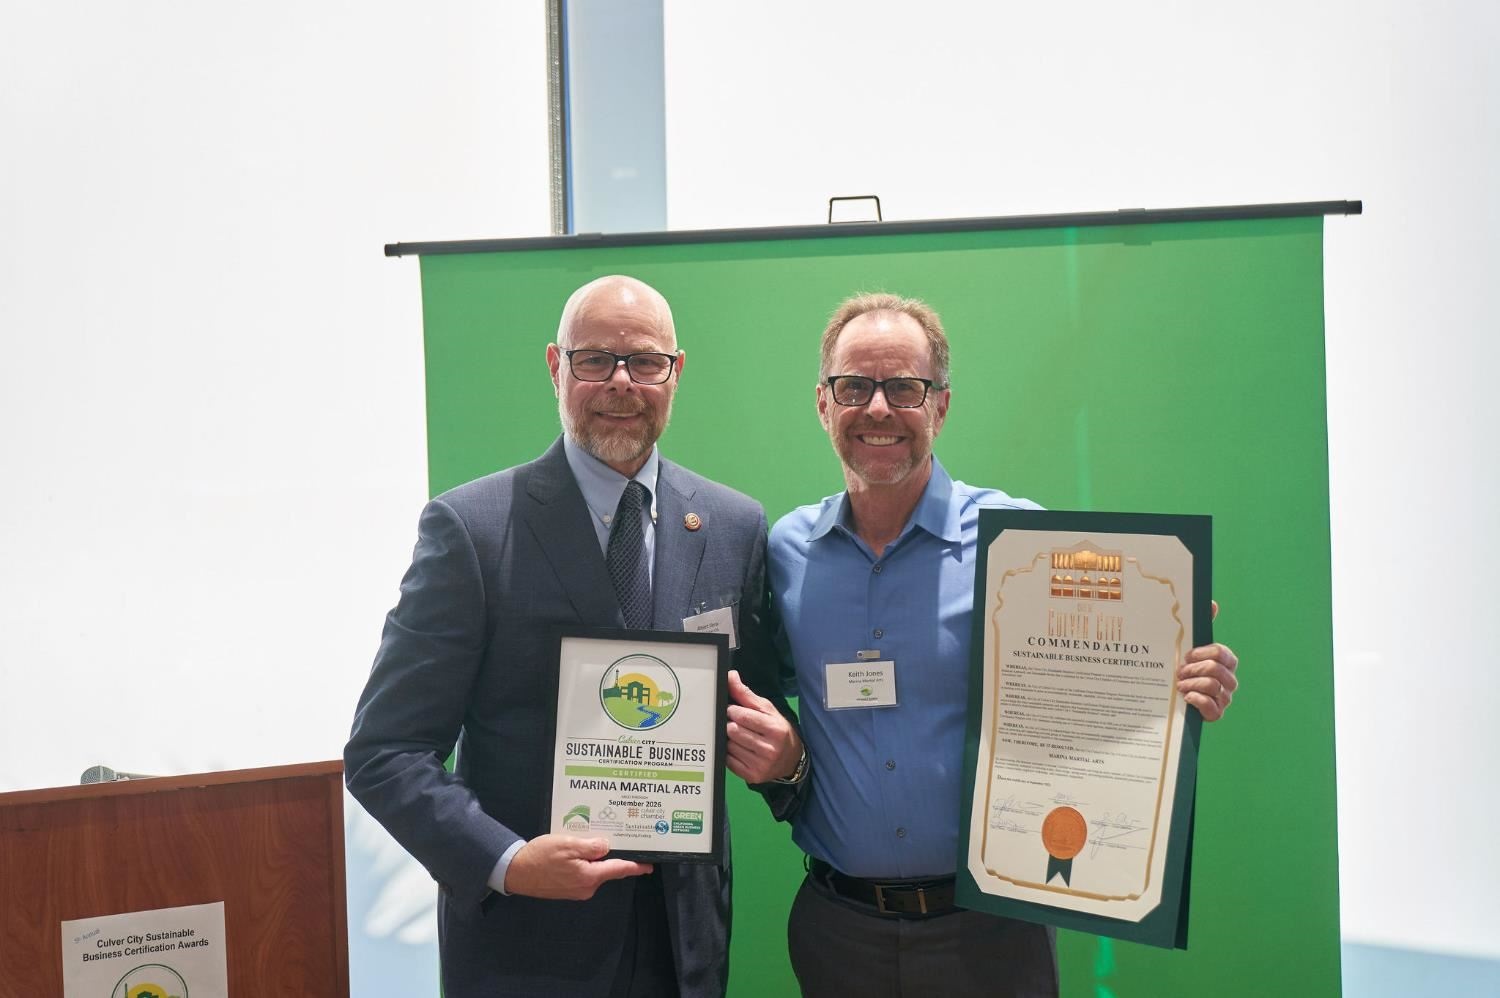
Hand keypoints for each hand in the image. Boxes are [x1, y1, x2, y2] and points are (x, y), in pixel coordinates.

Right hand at [503, 835, 651, 899]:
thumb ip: (590, 846)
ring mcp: (576, 890)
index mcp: (589, 876)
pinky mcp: (567, 888)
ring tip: (589, 841)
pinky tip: (577, 852)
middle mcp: (586, 887)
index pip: (619, 870)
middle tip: (616, 839)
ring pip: (594, 871)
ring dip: (595, 858)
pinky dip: (584, 863)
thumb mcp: (567, 845)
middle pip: (607, 870)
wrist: (515, 872)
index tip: (649, 866)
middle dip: (612, 856)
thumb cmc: (540, 857)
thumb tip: (607, 847)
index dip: (635, 867)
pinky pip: (583, 874)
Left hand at [725, 669, 803, 783]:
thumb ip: (746, 694)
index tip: (734, 710)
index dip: (733, 711)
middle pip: (733, 731)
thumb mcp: (767, 709)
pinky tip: (738, 748)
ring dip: (729, 739)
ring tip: (739, 736)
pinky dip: (729, 753)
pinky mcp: (752, 776)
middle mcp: (769, 749)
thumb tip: (730, 676)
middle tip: (736, 724)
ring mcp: (760, 765)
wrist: (791, 759)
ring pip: (729, 745)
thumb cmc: (777, 730)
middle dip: (730, 724)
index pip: (743, 716)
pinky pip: (728, 760)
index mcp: (775, 730)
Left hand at [1177, 602, 1238, 720]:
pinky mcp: (1215, 714)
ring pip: (1213, 686)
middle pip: (1217, 669)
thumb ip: (1201, 626)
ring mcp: (1224, 698)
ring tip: (1179, 684)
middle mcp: (1229, 680)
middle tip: (1179, 671)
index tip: (1187, 655)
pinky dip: (1197, 700)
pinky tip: (1186, 697)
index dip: (1203, 653)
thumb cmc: (1183, 667)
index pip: (1222, 653)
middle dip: (1194, 669)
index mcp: (1225, 662)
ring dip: (1192, 683)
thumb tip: (1212, 603)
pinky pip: (1212, 707)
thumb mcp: (1189, 645)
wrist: (1170, 696)